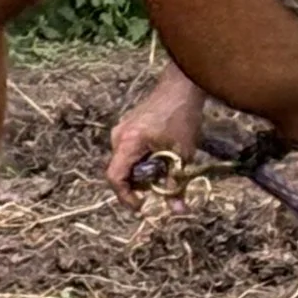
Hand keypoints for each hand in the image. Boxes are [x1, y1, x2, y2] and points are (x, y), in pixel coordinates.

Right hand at [105, 65, 208, 202]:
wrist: (182, 86)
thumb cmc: (182, 117)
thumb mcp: (182, 154)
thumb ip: (176, 184)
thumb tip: (178, 211)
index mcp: (127, 143)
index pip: (115, 177)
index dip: (126, 197)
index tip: (142, 206)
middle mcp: (118, 136)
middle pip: (120, 171)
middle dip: (138, 185)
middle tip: (160, 189)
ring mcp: (122, 129)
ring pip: (125, 161)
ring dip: (142, 172)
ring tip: (164, 172)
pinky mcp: (129, 125)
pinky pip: (129, 150)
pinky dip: (142, 160)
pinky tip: (161, 158)